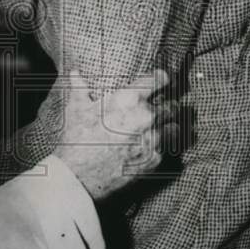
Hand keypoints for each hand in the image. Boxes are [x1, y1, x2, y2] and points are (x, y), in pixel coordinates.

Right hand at [53, 68, 174, 202]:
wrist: (79, 175)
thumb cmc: (77, 138)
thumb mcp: (76, 109)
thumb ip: (79, 87)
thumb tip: (74, 73)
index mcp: (130, 98)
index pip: (160, 79)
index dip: (162, 79)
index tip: (161, 81)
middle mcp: (147, 116)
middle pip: (173, 104)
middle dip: (167, 105)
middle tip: (158, 107)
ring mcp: (153, 139)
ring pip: (175, 127)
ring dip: (169, 125)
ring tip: (159, 127)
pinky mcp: (155, 159)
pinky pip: (166, 149)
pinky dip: (160, 146)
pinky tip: (149, 146)